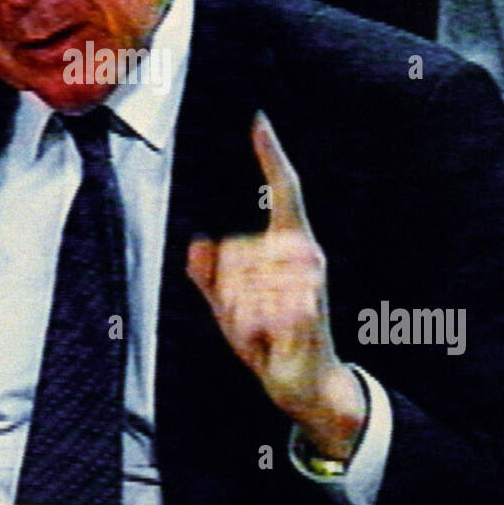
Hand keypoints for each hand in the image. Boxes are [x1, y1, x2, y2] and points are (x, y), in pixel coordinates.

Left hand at [186, 112, 365, 458]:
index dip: (270, 156)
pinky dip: (245, 331)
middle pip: (234, 250)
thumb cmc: (271, 340)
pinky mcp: (304, 309)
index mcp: (290, 247)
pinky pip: (249, 309)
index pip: (285, 191)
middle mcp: (306, 256)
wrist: (306, 384)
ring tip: (259, 331)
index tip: (258, 120)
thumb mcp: (232, 309)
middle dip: (226, 290)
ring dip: (236, 315)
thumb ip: (212, 278)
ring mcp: (307, 282)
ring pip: (237, 282)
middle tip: (249, 316)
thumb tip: (195, 245)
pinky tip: (266, 342)